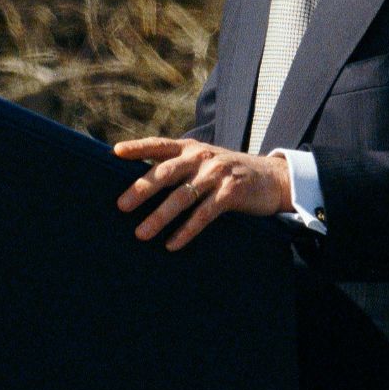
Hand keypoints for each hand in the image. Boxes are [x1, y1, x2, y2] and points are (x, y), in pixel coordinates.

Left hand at [113, 137, 291, 249]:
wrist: (273, 178)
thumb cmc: (228, 172)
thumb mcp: (204, 161)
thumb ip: (178, 165)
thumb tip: (140, 181)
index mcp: (191, 149)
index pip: (159, 145)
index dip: (137, 147)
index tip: (114, 152)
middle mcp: (202, 158)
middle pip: (166, 173)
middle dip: (141, 189)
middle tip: (121, 206)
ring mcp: (217, 174)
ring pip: (182, 196)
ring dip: (160, 216)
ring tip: (142, 233)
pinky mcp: (232, 193)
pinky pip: (204, 214)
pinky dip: (186, 231)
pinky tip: (172, 244)